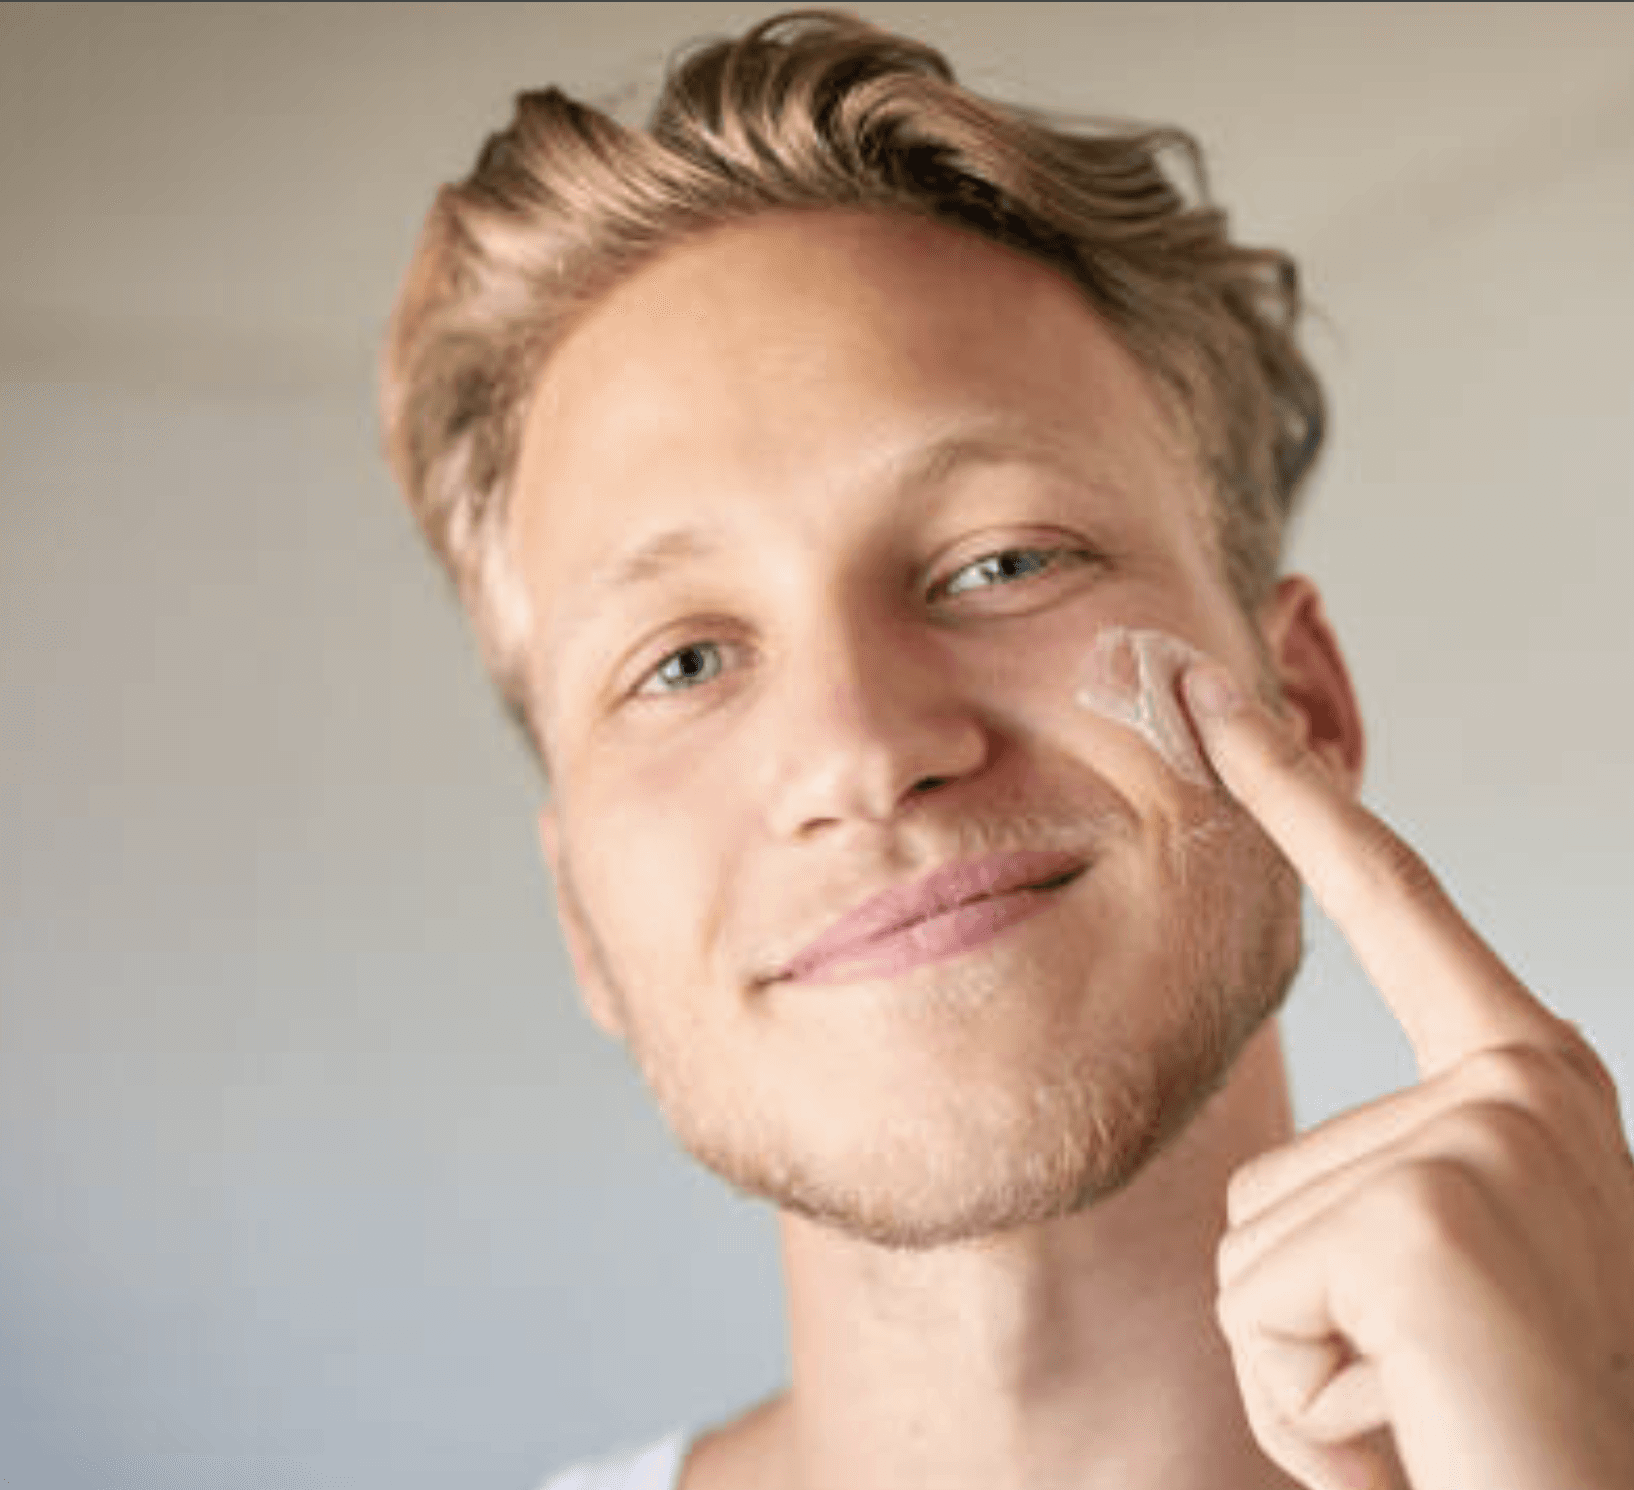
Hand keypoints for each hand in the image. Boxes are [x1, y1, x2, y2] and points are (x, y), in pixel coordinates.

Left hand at [1181, 660, 1633, 1489]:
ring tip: (1432, 1406)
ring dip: (1308, 1366)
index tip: (1220, 694)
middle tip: (1435, 1378)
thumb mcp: (1443, 1274)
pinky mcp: (1423, 1222)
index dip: (1298, 791)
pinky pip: (1257, 1312)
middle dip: (1307, 1313)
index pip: (1390, 899)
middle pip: (1260, 1172)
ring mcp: (1477, 1143)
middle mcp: (1514, 1091)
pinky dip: (1307, 1413)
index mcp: (1522, 1080)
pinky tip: (1416, 1432)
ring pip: (1246, 1250)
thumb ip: (1375, 1188)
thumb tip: (1281, 1207)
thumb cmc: (1506, 1424)